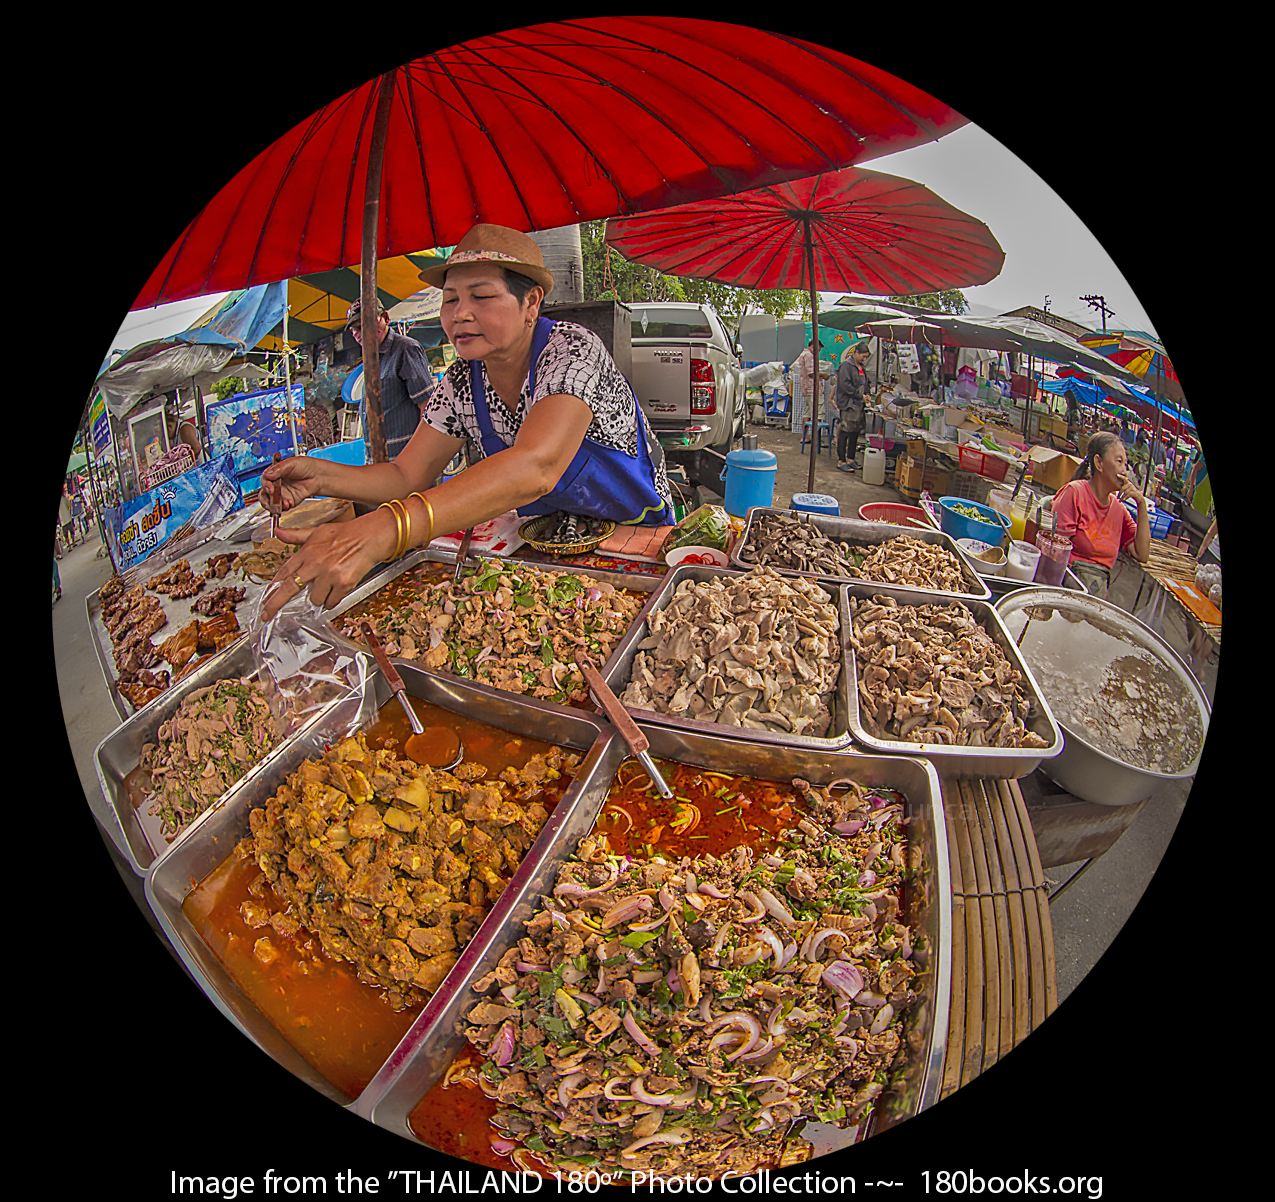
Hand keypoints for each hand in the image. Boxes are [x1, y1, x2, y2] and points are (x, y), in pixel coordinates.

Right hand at [259, 455, 326, 515]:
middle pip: (264, 494)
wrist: (318, 475)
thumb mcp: (290, 464)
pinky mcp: (290, 501)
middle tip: (270, 501)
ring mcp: (283, 494)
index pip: (265, 481)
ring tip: (281, 503)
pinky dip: (284, 507)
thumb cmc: (305, 466)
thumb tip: (268, 475)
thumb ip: (278, 470)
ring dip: (274, 505)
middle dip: (265, 499)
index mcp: (274, 475)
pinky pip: (283, 507)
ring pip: (272, 503)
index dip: (266, 485)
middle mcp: (276, 485)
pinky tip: (288, 504)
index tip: (271, 488)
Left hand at [259, 509, 397, 620]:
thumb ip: (297, 535)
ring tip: (328, 586)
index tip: (265, 597)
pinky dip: (332, 600)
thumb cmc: (346, 534)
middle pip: (288, 588)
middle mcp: (315, 563)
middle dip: (274, 604)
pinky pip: (331, 602)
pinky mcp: (343, 584)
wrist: (370, 537)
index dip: (272, 587)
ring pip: (314, 598)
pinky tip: (337, 590)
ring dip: (319, 597)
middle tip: (267, 615)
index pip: (283, 571)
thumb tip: (278, 532)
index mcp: (306, 551)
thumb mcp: (318, 531)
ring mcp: (328, 574)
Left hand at [1118, 475, 1144, 505]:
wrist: (1138, 496)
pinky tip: (1123, 500)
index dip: (1121, 476)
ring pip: (1125, 493)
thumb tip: (1116, 491)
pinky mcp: (1134, 492)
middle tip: (1117, 498)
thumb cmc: (1131, 493)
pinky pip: (1128, 495)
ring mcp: (1133, 488)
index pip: (1124, 479)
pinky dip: (1125, 498)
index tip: (1117, 475)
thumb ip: (1122, 489)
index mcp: (1128, 483)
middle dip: (1119, 494)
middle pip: (1122, 488)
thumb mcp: (1127, 489)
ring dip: (1122, 497)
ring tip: (1120, 501)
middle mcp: (1130, 484)